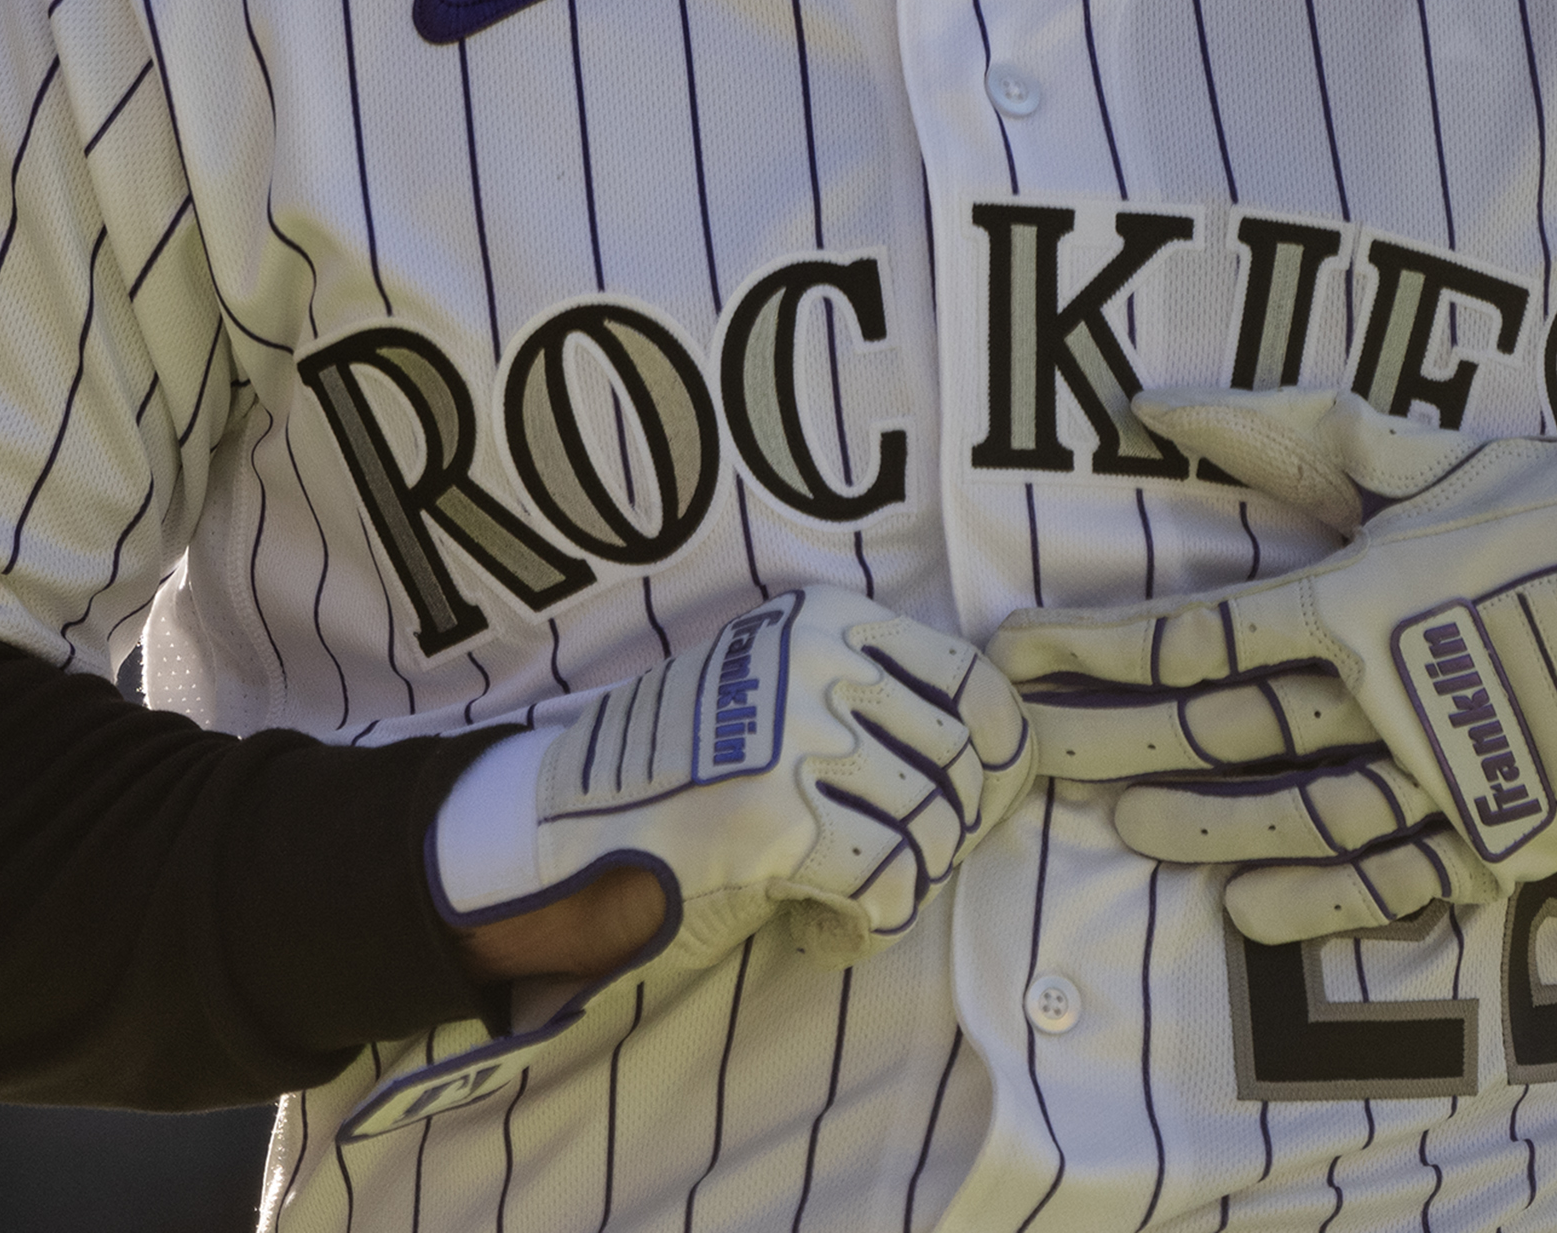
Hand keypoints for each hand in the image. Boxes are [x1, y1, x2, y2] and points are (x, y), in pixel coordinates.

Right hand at [351, 591, 1033, 1139]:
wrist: (554, 829)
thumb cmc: (677, 780)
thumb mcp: (779, 700)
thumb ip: (872, 707)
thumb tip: (1001, 762)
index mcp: (827, 621)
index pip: (975, 682)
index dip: (997, 753)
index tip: (977, 802)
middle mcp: (821, 663)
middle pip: (964, 762)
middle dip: (949, 833)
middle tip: (897, 870)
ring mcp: (800, 735)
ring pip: (932, 827)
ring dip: (904, 886)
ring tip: (848, 904)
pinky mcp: (779, 816)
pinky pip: (887, 883)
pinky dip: (869, 926)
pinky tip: (823, 934)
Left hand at [991, 389, 1556, 943]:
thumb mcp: (1457, 456)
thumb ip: (1310, 437)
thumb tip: (1165, 407)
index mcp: (1372, 597)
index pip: (1199, 633)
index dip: (1099, 649)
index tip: (1020, 658)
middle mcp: (1391, 699)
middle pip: (1216, 731)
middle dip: (1105, 741)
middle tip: (1016, 753)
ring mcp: (1446, 781)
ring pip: (1287, 814)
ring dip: (1192, 825)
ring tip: (1117, 826)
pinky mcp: (1503, 838)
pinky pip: (1386, 881)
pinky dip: (1310, 896)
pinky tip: (1242, 903)